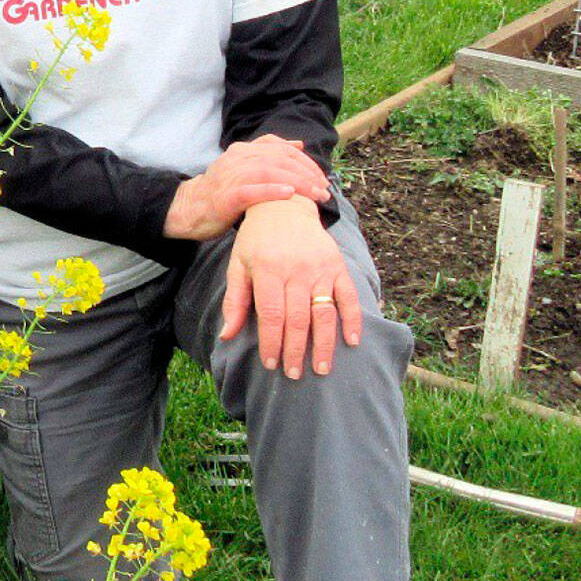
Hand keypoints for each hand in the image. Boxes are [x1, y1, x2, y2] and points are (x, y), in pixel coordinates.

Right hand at [164, 134, 332, 240]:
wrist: (189, 208)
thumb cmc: (221, 191)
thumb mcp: (244, 167)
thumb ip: (268, 155)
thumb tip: (299, 145)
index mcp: (242, 150)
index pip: (280, 148)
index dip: (305, 161)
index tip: (322, 177)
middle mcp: (237, 159)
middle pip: (279, 159)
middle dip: (307, 173)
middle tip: (325, 188)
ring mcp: (230, 176)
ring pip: (269, 172)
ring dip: (298, 183)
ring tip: (316, 194)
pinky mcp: (226, 197)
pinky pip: (252, 190)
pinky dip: (272, 190)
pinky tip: (290, 194)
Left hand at [218, 198, 362, 379]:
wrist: (284, 205)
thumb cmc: (256, 239)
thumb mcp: (238, 264)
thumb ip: (235, 300)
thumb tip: (227, 334)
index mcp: (268, 270)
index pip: (271, 315)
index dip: (271, 342)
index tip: (271, 364)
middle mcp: (296, 271)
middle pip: (298, 319)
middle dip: (296, 351)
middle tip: (294, 374)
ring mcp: (320, 269)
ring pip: (324, 313)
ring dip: (324, 344)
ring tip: (322, 369)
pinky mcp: (338, 266)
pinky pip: (348, 297)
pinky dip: (353, 320)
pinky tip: (352, 341)